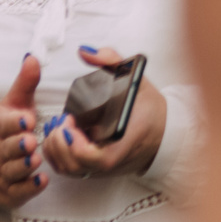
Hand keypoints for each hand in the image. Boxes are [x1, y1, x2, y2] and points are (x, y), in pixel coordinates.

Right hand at [0, 53, 45, 218]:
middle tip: (29, 142)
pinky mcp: (8, 194)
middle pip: (9, 150)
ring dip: (26, 166)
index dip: (15, 123)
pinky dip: (30, 187)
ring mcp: (1, 175)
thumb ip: (24, 85)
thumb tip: (34, 57)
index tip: (26, 119)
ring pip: (15, 171)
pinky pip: (20, 193)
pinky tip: (40, 180)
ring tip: (34, 159)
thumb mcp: (8, 108)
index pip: (4, 125)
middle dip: (19, 146)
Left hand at [40, 47, 164, 178]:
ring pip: (68, 169)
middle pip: (75, 165)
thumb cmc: (150, 109)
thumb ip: (111, 61)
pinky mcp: (95, 170)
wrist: (164, 132)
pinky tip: (59, 137)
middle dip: (59, 143)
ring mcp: (103, 169)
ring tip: (58, 127)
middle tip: (60, 121)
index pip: (96, 157)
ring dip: (56, 149)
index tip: (70, 122)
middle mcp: (113, 160)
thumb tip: (85, 51)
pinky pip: (70, 170)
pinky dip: (58, 155)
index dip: (76, 145)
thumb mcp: (136, 80)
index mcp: (126, 141)